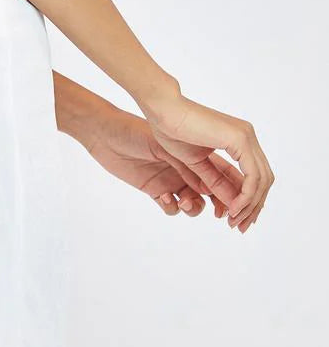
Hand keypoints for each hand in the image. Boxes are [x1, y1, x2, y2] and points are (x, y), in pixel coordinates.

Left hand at [83, 103, 237, 222]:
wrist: (104, 130)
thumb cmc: (137, 128)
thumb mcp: (172, 149)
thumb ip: (202, 171)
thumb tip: (232, 194)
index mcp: (199, 151)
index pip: (231, 176)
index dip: (242, 194)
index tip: (241, 209)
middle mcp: (189, 166)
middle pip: (218, 194)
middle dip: (224, 207)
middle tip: (224, 218)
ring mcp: (173, 179)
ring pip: (196, 204)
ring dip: (194, 208)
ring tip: (185, 201)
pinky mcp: (155, 189)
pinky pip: (171, 206)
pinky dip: (170, 206)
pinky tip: (162, 196)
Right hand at [139, 88, 274, 231]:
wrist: (162, 109)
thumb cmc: (172, 130)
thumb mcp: (197, 163)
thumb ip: (216, 182)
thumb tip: (234, 205)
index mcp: (237, 139)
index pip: (255, 175)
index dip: (249, 201)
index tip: (235, 219)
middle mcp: (246, 136)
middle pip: (263, 180)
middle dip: (253, 207)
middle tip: (238, 226)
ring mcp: (245, 136)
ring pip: (261, 180)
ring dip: (249, 205)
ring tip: (233, 220)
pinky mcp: (240, 139)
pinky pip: (253, 176)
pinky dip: (246, 195)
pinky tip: (233, 207)